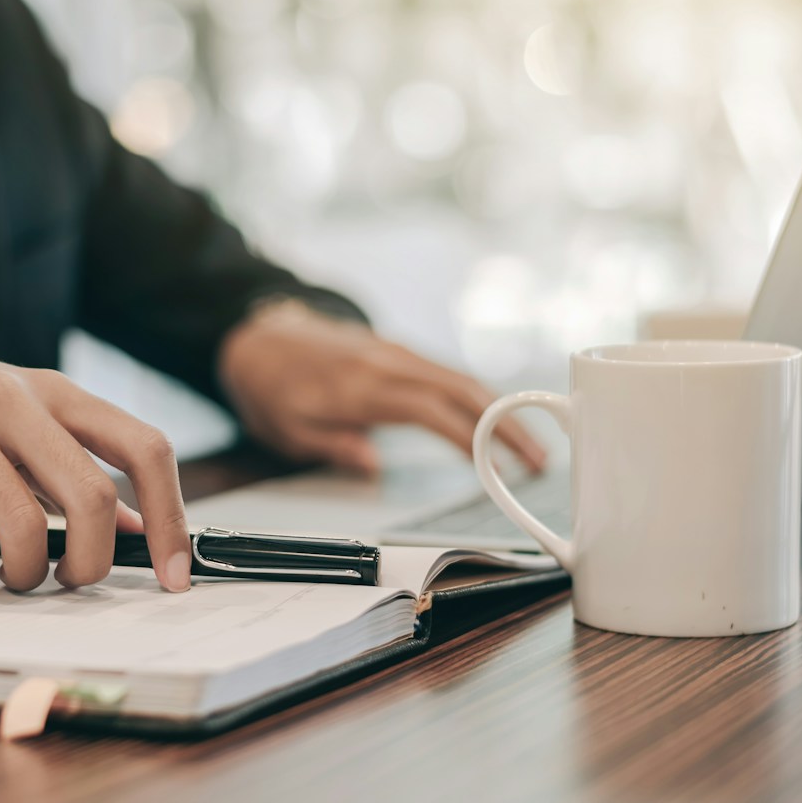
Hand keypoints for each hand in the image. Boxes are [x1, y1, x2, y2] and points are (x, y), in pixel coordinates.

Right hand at [0, 335, 190, 591]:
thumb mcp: (24, 423)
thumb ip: (79, 469)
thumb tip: (141, 530)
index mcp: (55, 391)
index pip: (145, 448)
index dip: (170, 518)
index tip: (175, 574)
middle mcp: (10, 395)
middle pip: (92, 496)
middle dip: (91, 563)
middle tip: (69, 580)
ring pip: (25, 526)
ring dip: (25, 574)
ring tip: (12, 574)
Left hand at [217, 301, 548, 475]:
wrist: (259, 336)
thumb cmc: (271, 390)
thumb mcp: (286, 430)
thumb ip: (332, 446)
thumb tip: (375, 464)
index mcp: (362, 387)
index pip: (431, 412)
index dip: (473, 438)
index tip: (503, 466)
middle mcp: (388, 363)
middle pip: (463, 390)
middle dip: (508, 423)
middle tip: (542, 459)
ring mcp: (397, 352)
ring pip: (461, 378)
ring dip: (502, 410)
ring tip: (532, 445)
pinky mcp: (399, 351)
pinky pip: (447, 372)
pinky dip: (479, 396)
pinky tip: (499, 420)